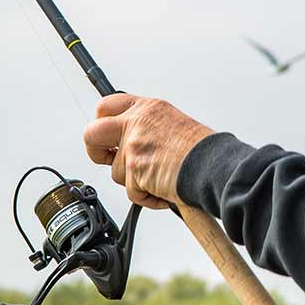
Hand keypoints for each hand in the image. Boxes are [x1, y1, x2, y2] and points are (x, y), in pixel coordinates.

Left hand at [83, 93, 213, 207]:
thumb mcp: (172, 122)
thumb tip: (132, 141)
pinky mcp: (134, 170)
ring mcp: (133, 146)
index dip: (102, 123)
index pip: (106, 106)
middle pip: (91, 133)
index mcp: (145, 108)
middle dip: (94, 150)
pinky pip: (132, 192)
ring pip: (115, 172)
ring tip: (159, 178)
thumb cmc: (201, 148)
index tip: (107, 137)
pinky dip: (147, 198)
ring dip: (134, 181)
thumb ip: (147, 128)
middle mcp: (136, 124)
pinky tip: (164, 190)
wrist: (213, 164)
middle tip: (107, 159)